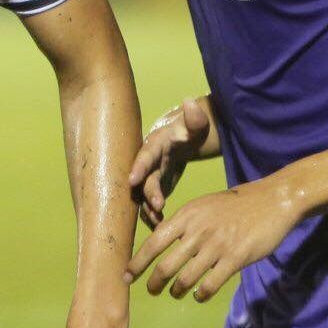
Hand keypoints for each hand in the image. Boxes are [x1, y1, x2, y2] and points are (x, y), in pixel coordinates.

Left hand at [125, 179, 300, 301]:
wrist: (271, 200)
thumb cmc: (234, 205)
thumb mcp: (203, 206)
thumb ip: (183, 223)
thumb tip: (160, 241)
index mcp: (187, 216)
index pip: (154, 243)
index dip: (137, 262)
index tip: (126, 275)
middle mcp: (198, 231)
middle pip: (166, 266)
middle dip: (154, 283)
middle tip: (152, 290)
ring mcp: (216, 246)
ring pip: (186, 279)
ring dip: (177, 290)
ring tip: (175, 293)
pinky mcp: (235, 259)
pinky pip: (209, 285)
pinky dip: (200, 294)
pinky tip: (199, 295)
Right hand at [128, 96, 217, 227]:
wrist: (186, 138)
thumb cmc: (191, 129)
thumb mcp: (196, 123)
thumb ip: (194, 117)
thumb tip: (190, 102)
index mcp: (155, 145)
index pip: (145, 155)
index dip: (138, 167)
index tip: (131, 179)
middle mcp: (148, 162)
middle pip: (144, 179)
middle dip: (148, 194)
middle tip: (158, 207)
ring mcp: (150, 176)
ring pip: (144, 195)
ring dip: (149, 209)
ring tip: (159, 222)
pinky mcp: (155, 187)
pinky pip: (150, 202)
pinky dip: (154, 214)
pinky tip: (160, 226)